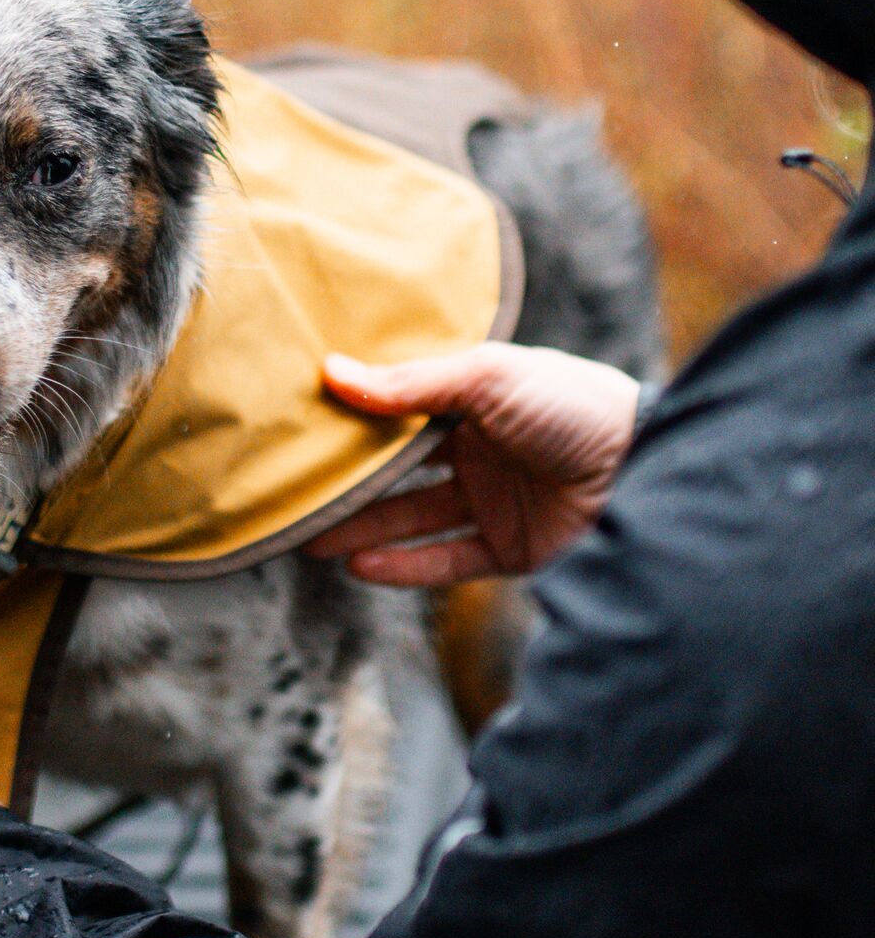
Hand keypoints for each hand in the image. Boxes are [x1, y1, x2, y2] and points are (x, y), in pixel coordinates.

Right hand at [306, 342, 640, 584]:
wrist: (648, 467)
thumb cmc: (572, 404)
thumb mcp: (488, 377)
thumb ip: (410, 384)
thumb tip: (331, 371)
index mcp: (478, 399)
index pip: (403, 408)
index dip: (356, 416)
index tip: (300, 421)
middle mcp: (482, 449)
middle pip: (400, 468)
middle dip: (347, 480)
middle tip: (289, 489)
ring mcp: (495, 501)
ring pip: (414, 517)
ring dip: (363, 526)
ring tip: (308, 537)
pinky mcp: (511, 550)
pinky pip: (447, 560)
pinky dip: (404, 565)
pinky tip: (359, 564)